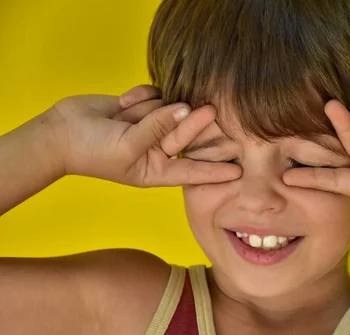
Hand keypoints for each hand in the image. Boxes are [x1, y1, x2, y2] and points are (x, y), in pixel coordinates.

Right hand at [47, 85, 240, 186]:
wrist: (58, 132)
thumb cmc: (91, 152)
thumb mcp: (128, 146)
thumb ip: (158, 128)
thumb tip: (184, 108)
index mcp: (156, 170)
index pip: (192, 171)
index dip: (215, 171)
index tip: (240, 172)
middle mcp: (158, 149)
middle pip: (186, 135)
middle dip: (196, 124)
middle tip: (212, 111)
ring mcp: (150, 127)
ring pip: (169, 111)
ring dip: (154, 108)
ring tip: (130, 114)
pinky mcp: (141, 107)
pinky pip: (154, 95)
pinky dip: (141, 96)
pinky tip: (123, 102)